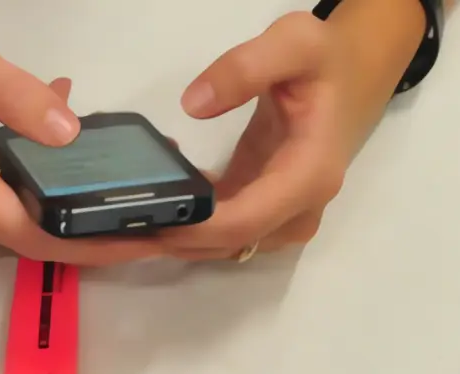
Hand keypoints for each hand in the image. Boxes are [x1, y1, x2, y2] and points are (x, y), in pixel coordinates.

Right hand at [0, 16, 155, 264]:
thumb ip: (15, 95)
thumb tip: (68, 133)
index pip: (33, 234)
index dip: (93, 243)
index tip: (146, 240)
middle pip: (34, 246)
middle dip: (96, 235)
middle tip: (156, 216)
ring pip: (22, 239)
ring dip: (71, 219)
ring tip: (122, 190)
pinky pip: (5, 224)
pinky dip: (42, 205)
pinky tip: (65, 168)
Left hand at [140, 12, 378, 260]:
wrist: (352, 75)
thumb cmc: (325, 59)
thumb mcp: (295, 41)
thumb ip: (246, 67)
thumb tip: (194, 106)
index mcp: (309, 174)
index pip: (245, 221)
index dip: (194, 227)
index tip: (146, 219)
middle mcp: (297, 209)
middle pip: (227, 244)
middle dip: (169, 239)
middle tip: (107, 227)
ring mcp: (282, 217)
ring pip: (220, 246)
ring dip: (171, 236)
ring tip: (116, 219)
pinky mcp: (263, 212)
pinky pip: (220, 231)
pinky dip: (184, 223)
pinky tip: (148, 202)